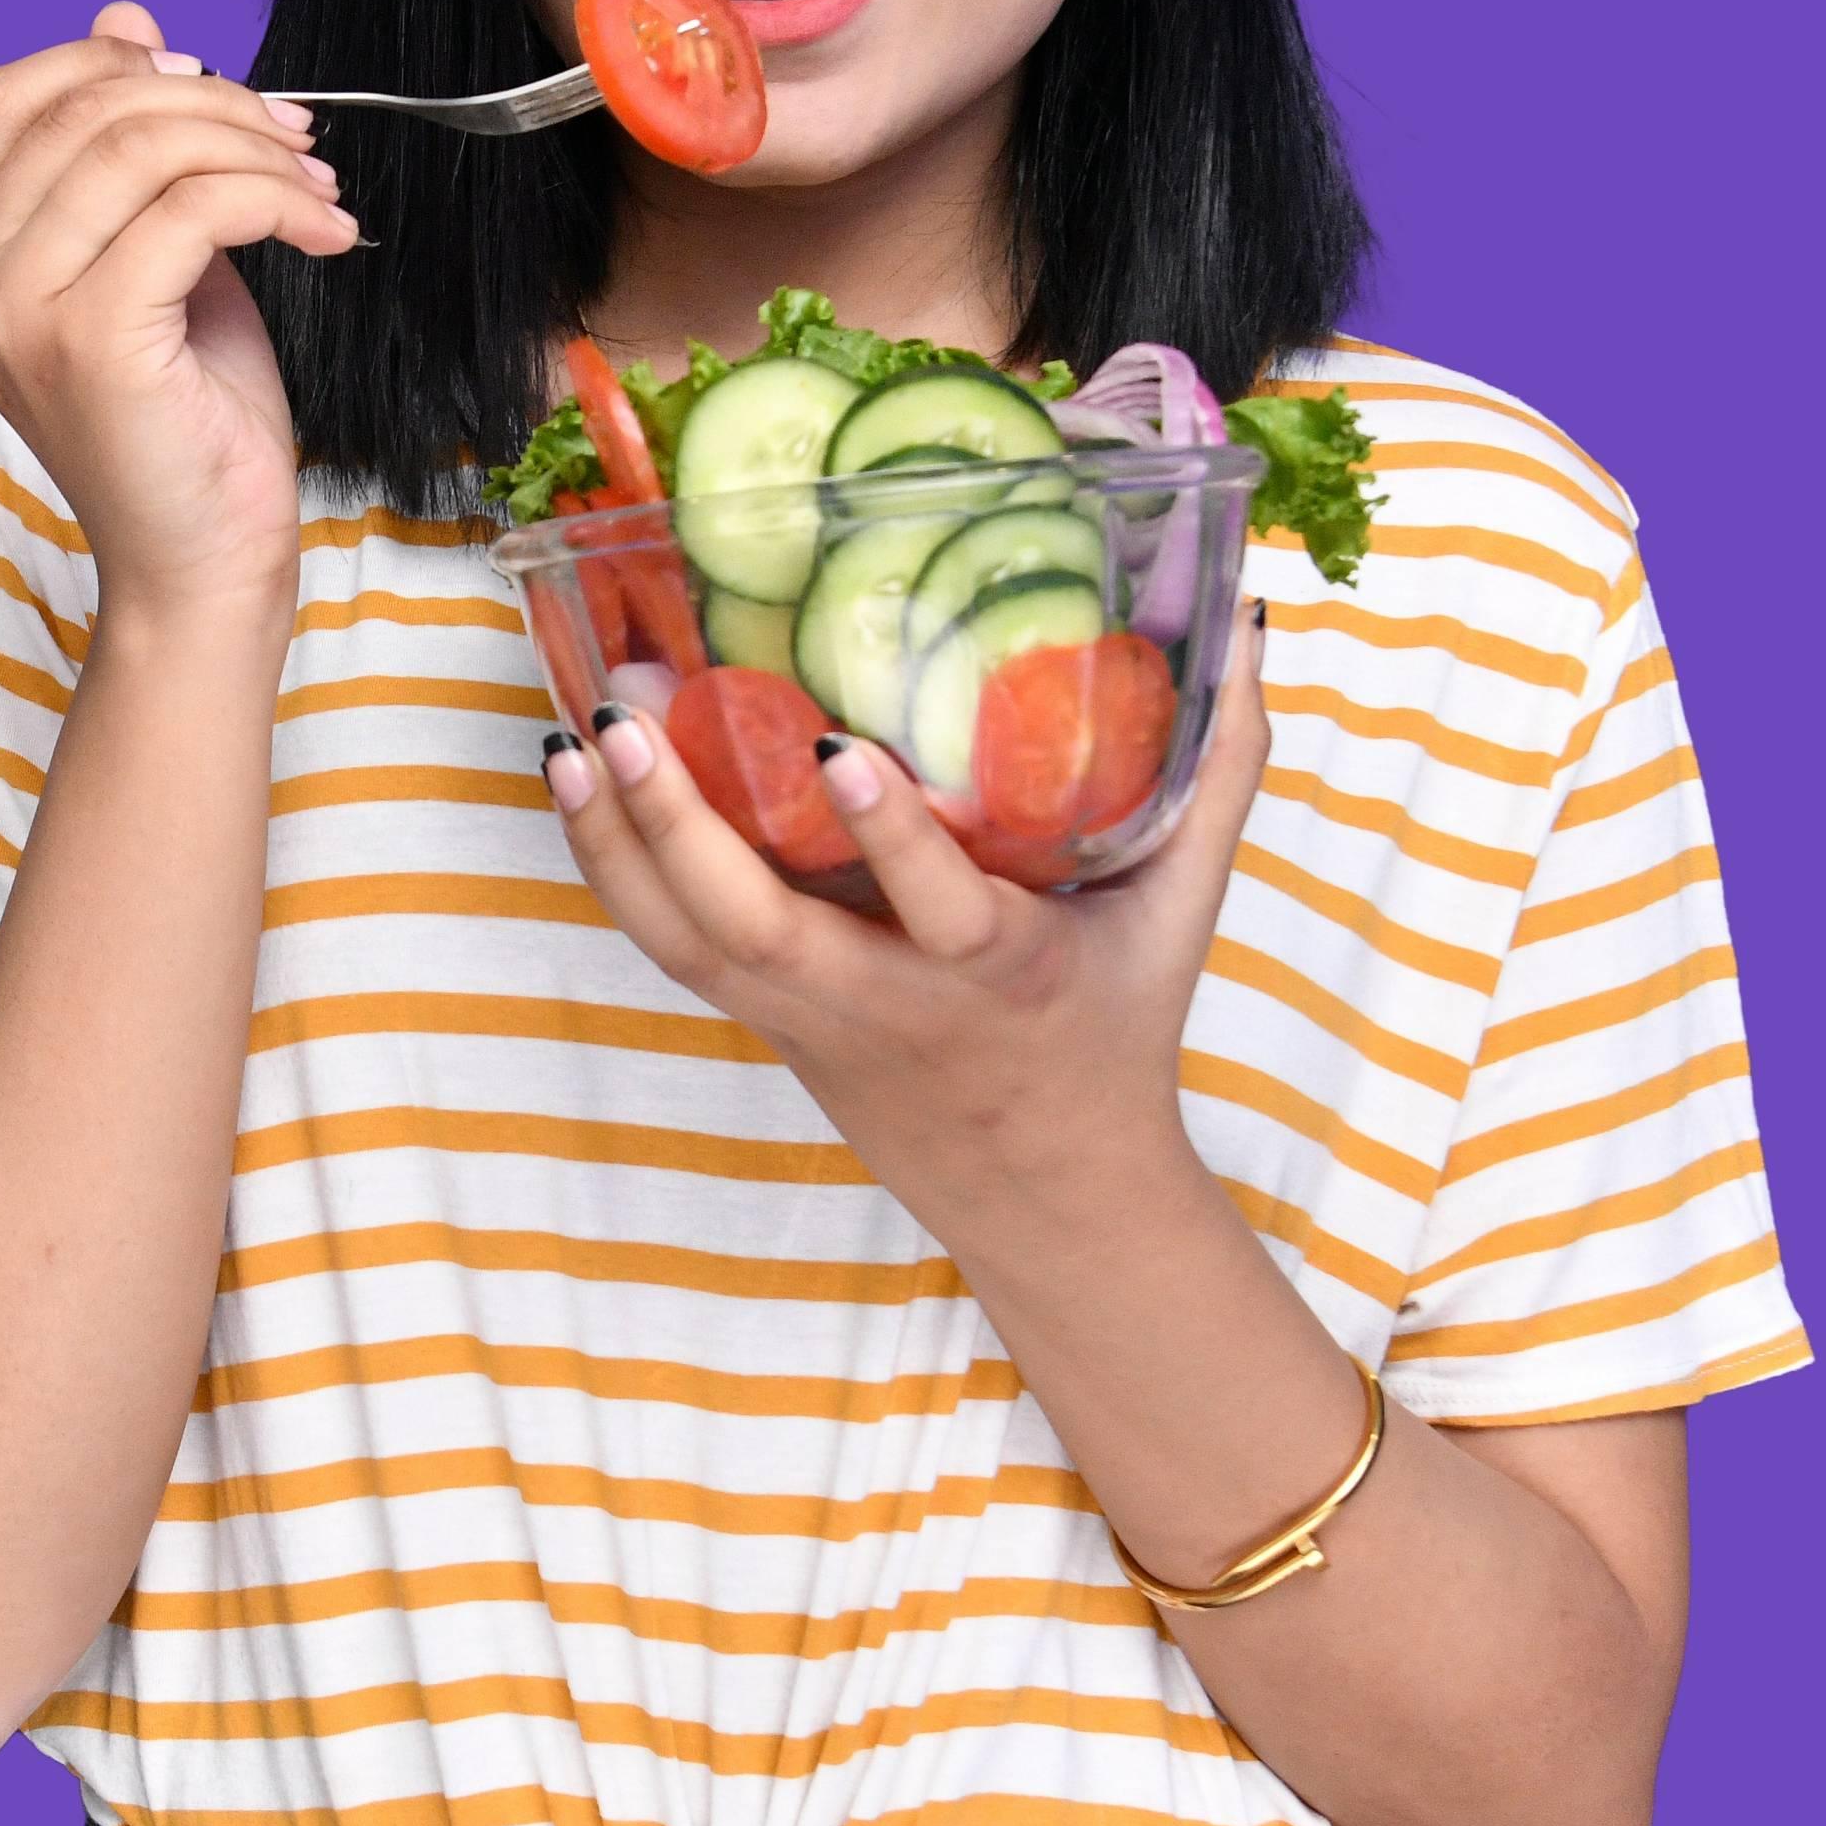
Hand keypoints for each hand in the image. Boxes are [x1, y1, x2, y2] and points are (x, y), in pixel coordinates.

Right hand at [0, 4, 352, 620]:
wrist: (203, 567)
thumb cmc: (190, 428)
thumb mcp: (162, 261)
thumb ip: (137, 158)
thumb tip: (127, 22)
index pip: (7, 99)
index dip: (107, 63)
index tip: (208, 86)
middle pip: (86, 112)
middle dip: (214, 105)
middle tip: (296, 141)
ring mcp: (19, 313)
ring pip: (141, 149)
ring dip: (255, 149)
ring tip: (317, 192)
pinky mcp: (91, 340)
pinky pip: (192, 210)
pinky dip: (275, 200)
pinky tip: (326, 234)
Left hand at [539, 605, 1274, 1218]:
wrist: (1051, 1199)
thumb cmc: (1117, 1032)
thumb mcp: (1182, 911)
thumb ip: (1220, 771)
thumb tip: (1252, 626)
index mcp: (1002, 975)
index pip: (943, 912)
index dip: (887, 836)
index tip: (836, 743)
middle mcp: (889, 1004)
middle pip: (757, 934)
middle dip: (680, 828)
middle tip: (628, 719)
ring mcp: (812, 1020)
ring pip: (688, 945)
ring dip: (618, 845)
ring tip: (572, 738)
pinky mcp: (768, 1022)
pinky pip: (674, 950)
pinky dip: (615, 869)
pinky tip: (580, 785)